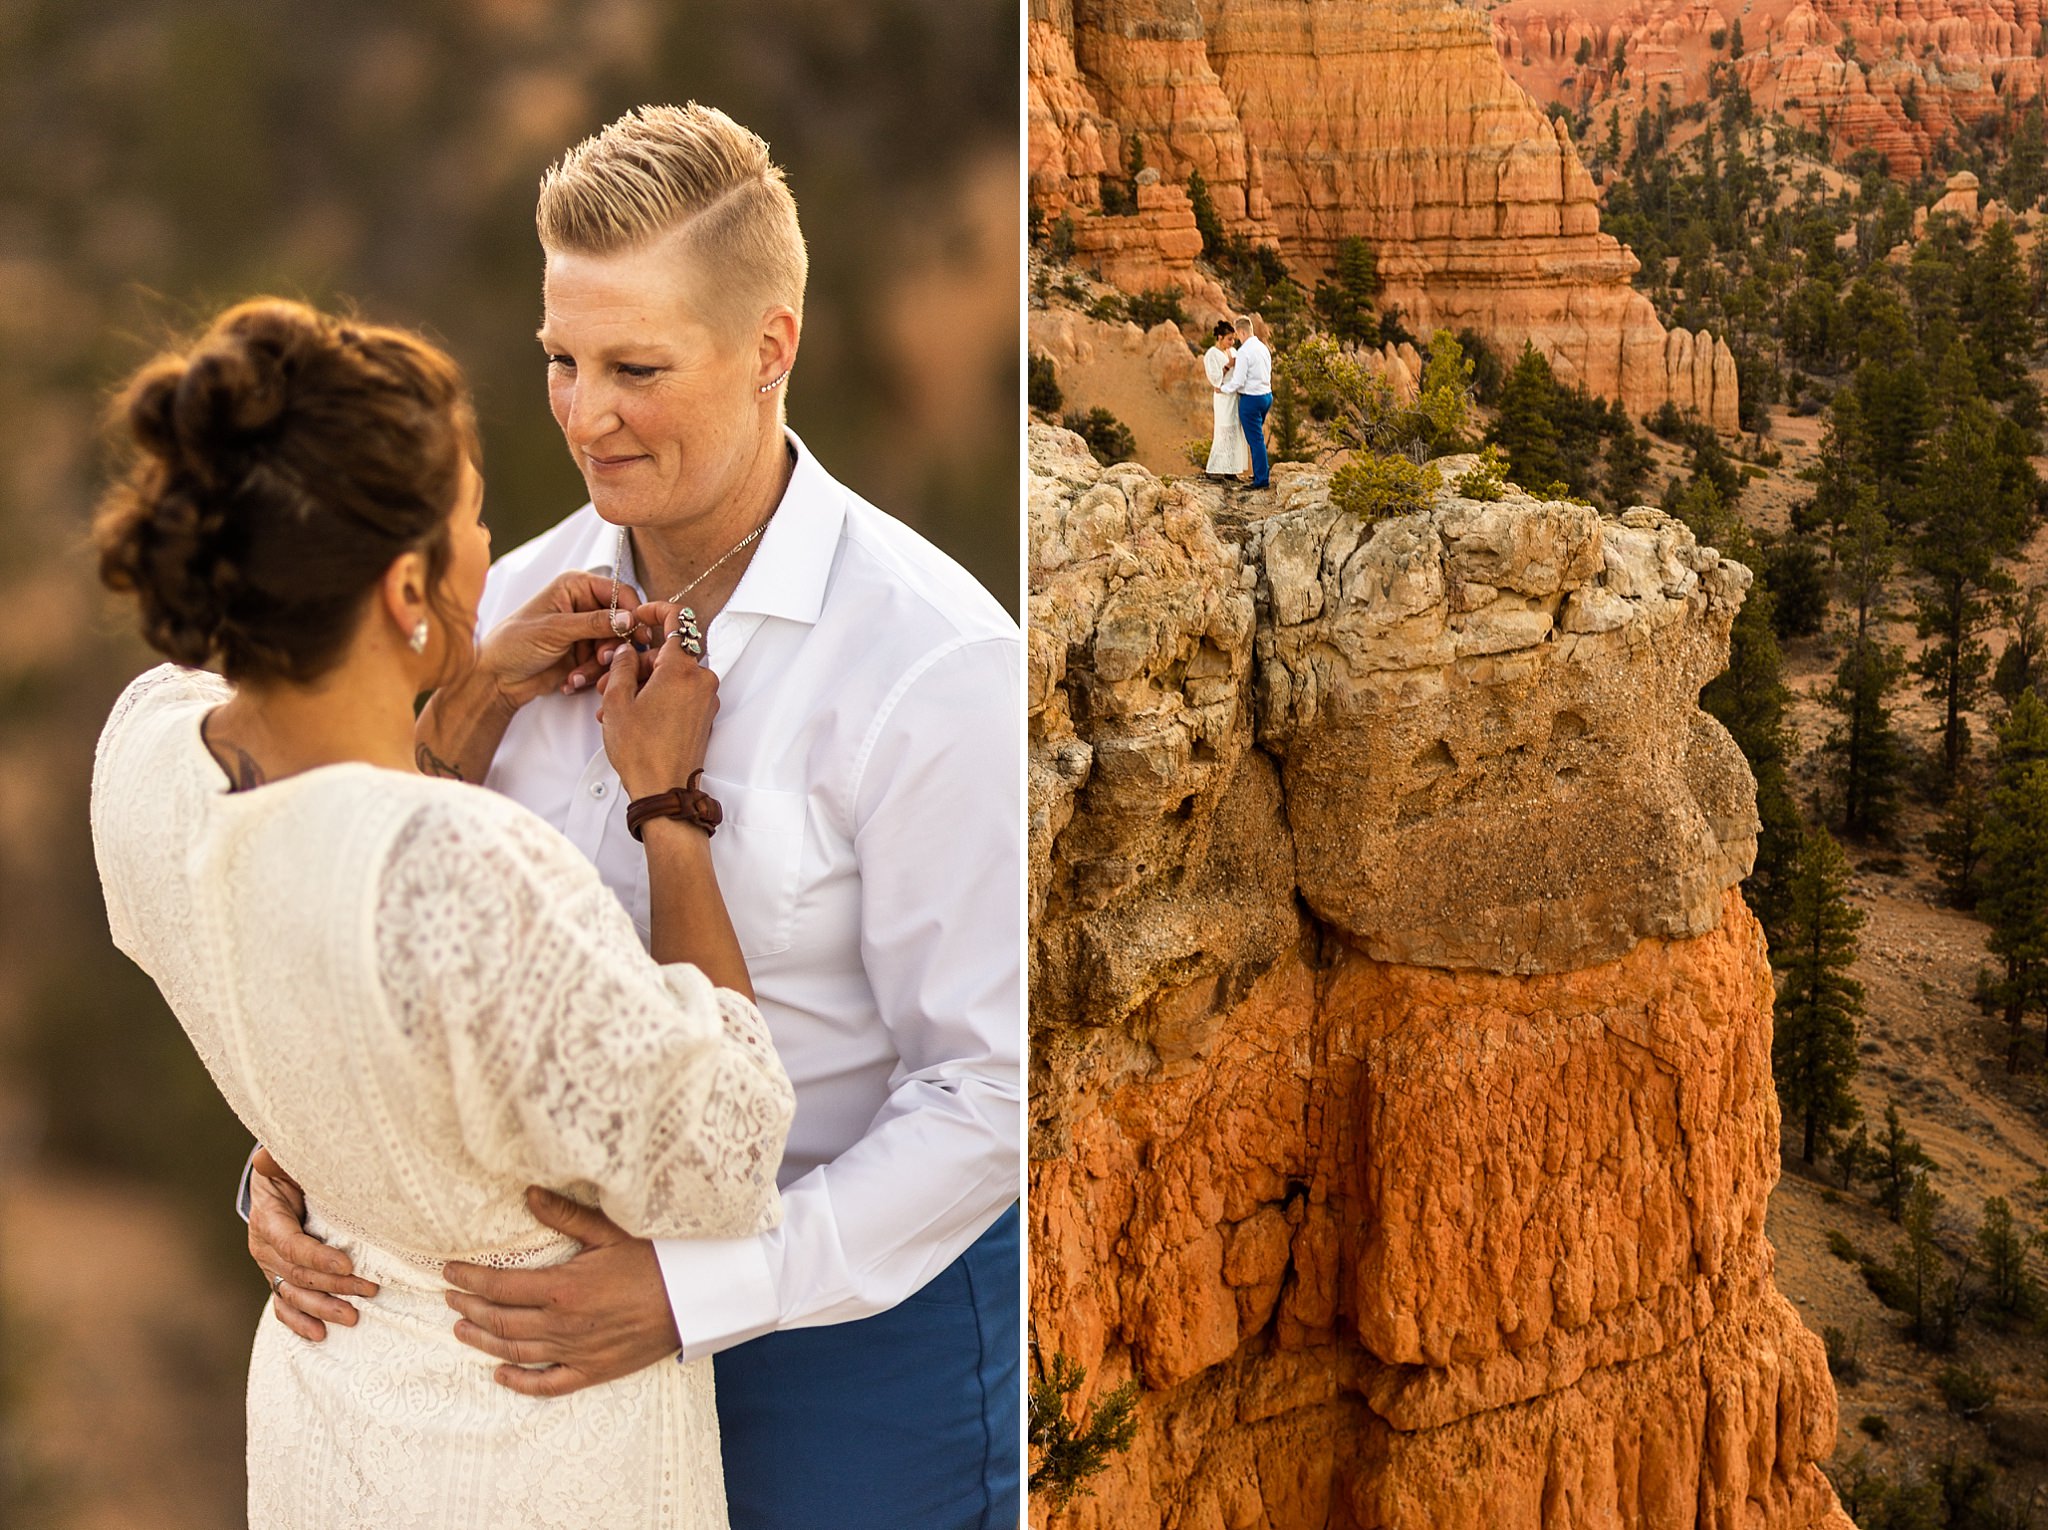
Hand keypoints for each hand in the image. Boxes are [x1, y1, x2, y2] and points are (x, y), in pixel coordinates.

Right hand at [247, 1148, 378, 1339]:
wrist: (274, 1183)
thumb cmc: (289, 1169)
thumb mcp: (286, 1161)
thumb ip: (279, 1160)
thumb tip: (266, 1156)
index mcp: (268, 1219)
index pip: (291, 1245)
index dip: (317, 1257)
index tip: (347, 1265)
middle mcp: (264, 1248)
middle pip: (298, 1274)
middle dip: (334, 1286)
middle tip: (369, 1291)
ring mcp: (269, 1266)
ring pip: (293, 1294)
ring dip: (322, 1308)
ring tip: (352, 1318)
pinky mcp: (276, 1277)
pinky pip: (283, 1304)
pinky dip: (298, 1322)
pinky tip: (318, 1334)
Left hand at [443, 1188, 679, 1396]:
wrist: (695, 1298)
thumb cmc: (656, 1259)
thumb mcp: (611, 1231)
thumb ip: (566, 1216)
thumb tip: (529, 1194)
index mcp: (562, 1288)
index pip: (500, 1285)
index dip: (470, 1279)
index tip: (449, 1271)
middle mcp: (562, 1324)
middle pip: (500, 1320)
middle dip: (469, 1307)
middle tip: (450, 1296)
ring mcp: (575, 1352)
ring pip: (515, 1352)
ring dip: (482, 1341)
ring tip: (460, 1328)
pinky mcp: (593, 1371)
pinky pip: (547, 1384)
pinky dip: (519, 1382)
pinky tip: (500, 1375)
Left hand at [477, 572, 660, 707]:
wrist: (497, 679)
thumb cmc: (514, 643)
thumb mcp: (555, 630)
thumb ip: (595, 623)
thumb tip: (630, 618)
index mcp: (575, 587)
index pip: (618, 592)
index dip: (632, 611)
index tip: (639, 633)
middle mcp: (584, 606)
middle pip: (623, 622)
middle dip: (613, 645)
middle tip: (603, 658)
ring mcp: (586, 632)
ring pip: (616, 646)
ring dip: (599, 665)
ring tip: (577, 675)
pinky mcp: (585, 655)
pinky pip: (605, 664)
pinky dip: (591, 675)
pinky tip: (570, 681)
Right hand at [596, 613, 719, 800]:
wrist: (664, 791)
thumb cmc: (640, 750)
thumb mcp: (617, 702)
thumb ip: (622, 666)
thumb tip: (628, 650)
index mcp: (681, 669)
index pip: (678, 620)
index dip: (656, 610)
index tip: (638, 615)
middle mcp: (701, 680)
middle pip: (667, 654)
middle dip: (636, 663)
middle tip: (607, 681)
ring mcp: (705, 700)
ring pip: (670, 676)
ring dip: (641, 684)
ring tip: (610, 707)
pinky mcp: (704, 717)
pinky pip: (679, 694)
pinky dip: (656, 697)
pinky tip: (630, 715)